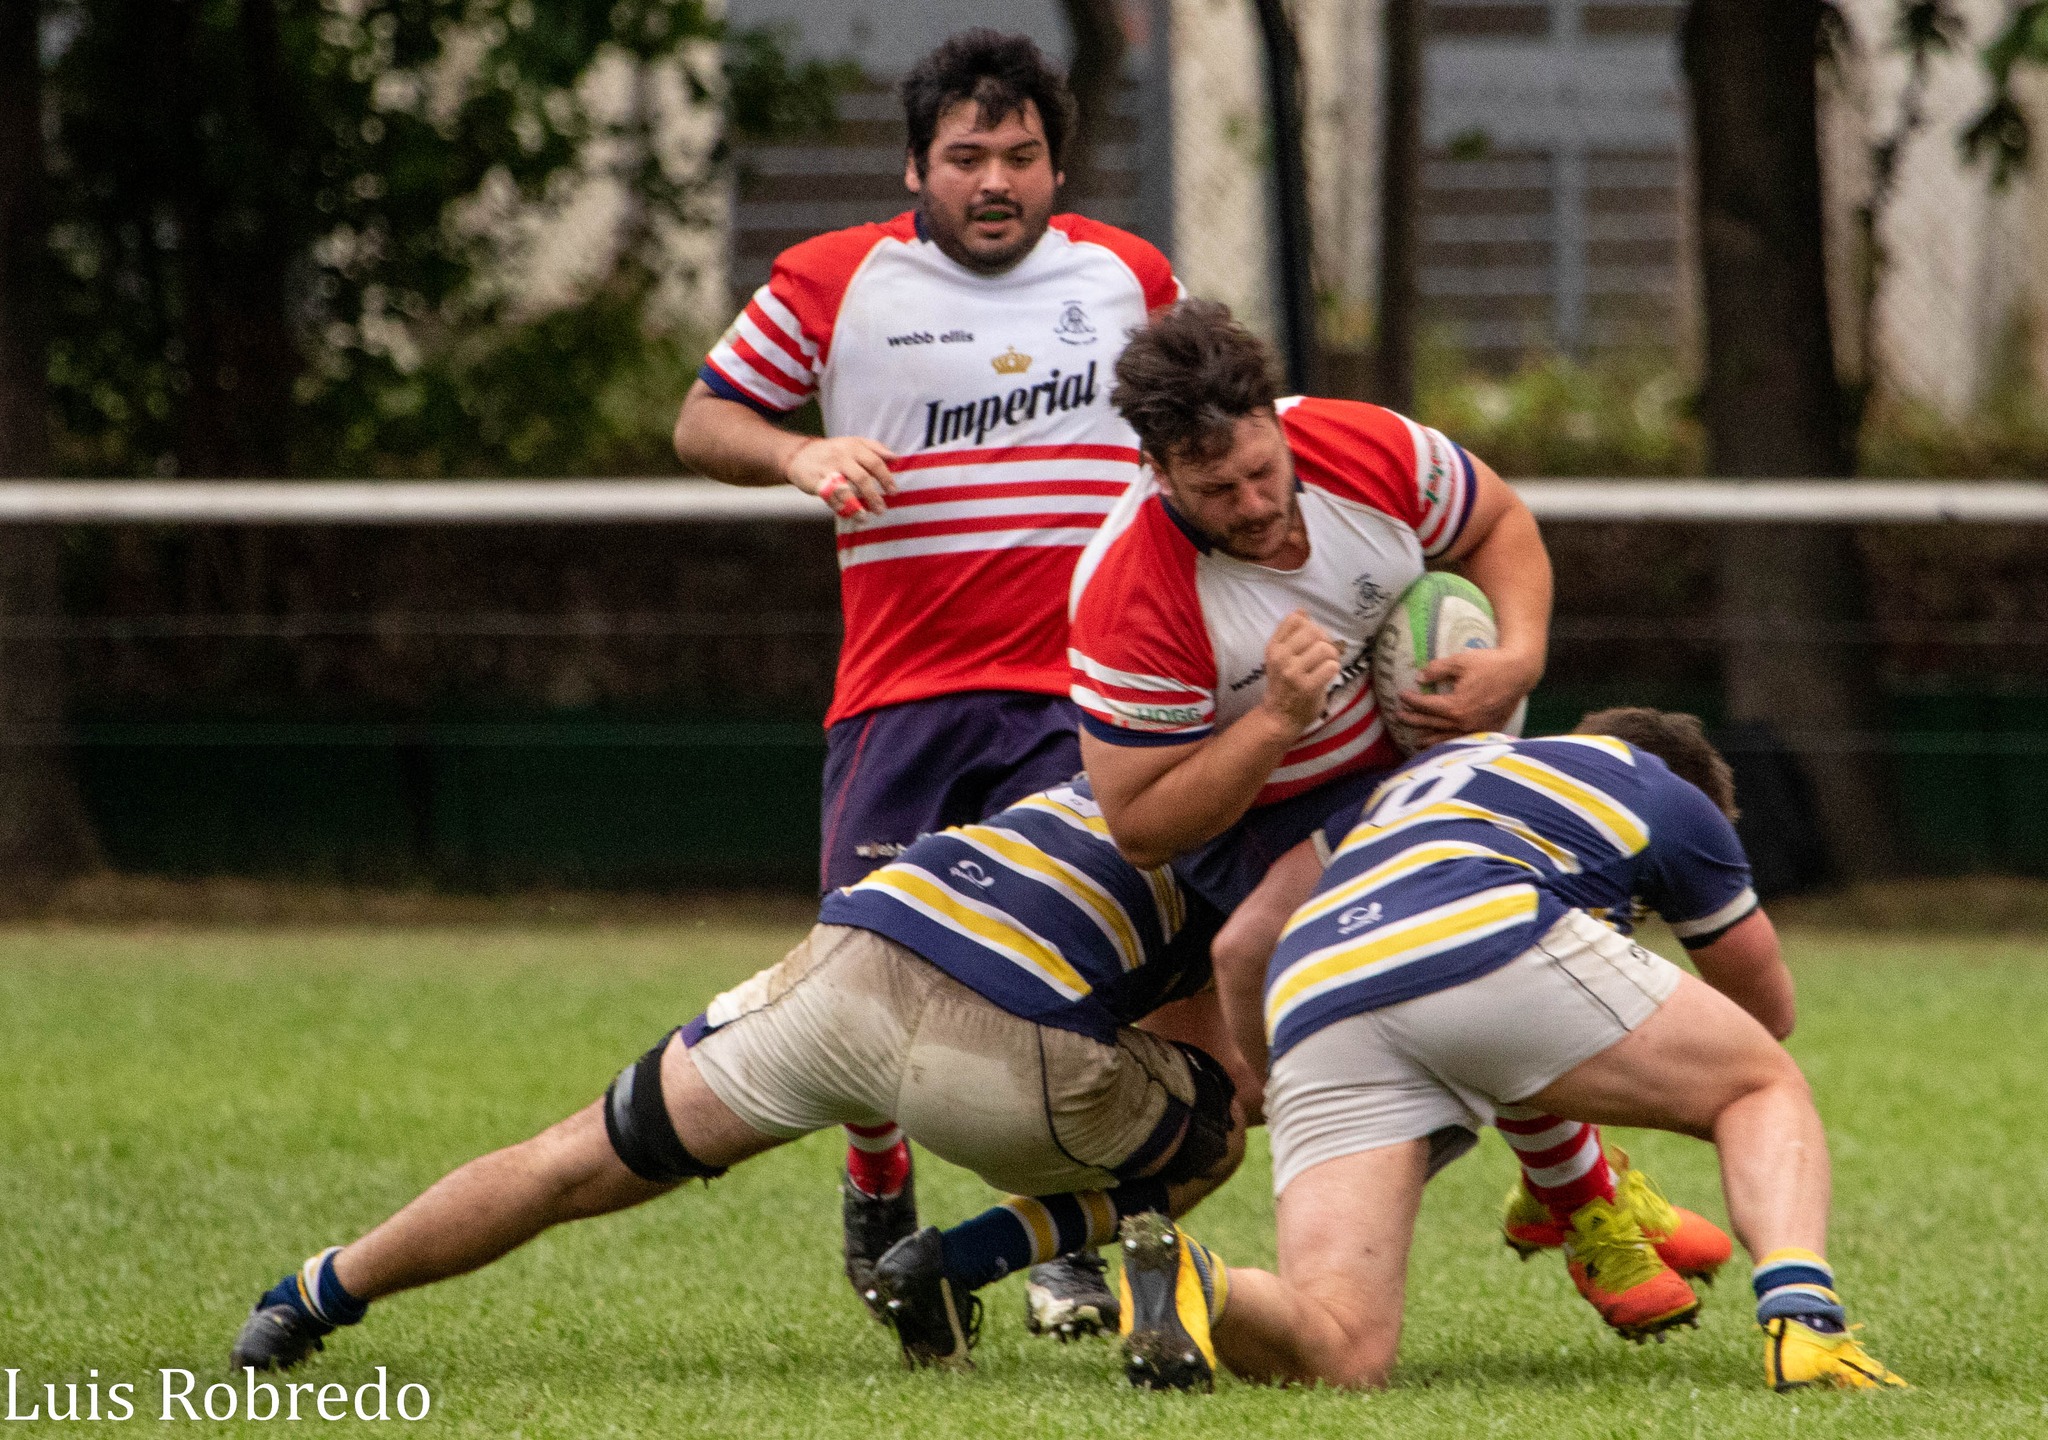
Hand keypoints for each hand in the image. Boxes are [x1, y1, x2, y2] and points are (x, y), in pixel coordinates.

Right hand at [782, 436, 897, 516]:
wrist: (799, 454)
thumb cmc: (833, 451)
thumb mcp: (853, 443)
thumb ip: (876, 449)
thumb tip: (896, 458)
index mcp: (854, 446)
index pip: (875, 462)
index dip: (886, 478)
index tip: (893, 492)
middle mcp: (841, 456)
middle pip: (862, 478)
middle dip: (873, 496)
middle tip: (882, 509)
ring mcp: (827, 470)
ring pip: (845, 490)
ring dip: (856, 507)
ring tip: (865, 518)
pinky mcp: (816, 483)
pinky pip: (829, 498)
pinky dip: (840, 508)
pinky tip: (849, 516)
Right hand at [1258, 610, 1340, 734]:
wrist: (1279, 717)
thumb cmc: (1283, 685)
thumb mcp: (1280, 657)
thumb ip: (1290, 635)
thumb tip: (1302, 610)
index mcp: (1273, 647)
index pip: (1295, 620)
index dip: (1311, 626)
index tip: (1313, 640)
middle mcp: (1281, 657)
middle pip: (1313, 632)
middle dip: (1326, 640)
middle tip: (1326, 654)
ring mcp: (1293, 673)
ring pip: (1324, 648)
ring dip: (1332, 656)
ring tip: (1328, 664)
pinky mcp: (1307, 687)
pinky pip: (1331, 667)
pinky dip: (1334, 669)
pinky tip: (1328, 675)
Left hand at [1396, 646, 1540, 745]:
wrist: (1520, 672)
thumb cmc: (1490, 664)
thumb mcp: (1460, 661)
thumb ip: (1437, 669)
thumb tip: (1419, 677)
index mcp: (1456, 706)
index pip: (1426, 707)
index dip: (1411, 701)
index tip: (1401, 696)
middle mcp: (1464, 723)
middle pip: (1431, 725)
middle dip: (1413, 721)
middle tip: (1398, 717)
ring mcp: (1477, 730)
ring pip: (1446, 740)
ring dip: (1428, 740)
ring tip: (1415, 741)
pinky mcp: (1488, 732)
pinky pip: (1464, 741)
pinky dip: (1450, 744)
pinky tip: (1444, 744)